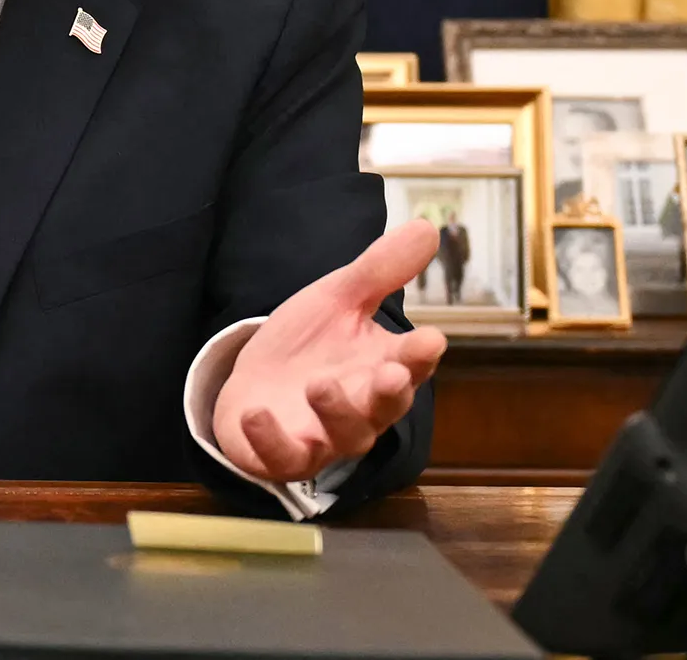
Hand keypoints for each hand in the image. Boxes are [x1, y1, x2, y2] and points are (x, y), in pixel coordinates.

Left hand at [212, 218, 447, 483]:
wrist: (256, 381)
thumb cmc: (310, 343)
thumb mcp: (338, 299)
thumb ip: (379, 270)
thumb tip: (426, 227)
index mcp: (382, 367)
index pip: (411, 363)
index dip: (421, 354)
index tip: (430, 339)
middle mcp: (363, 408)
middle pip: (386, 406)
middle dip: (390, 392)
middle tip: (391, 374)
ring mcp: (324, 436)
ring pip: (344, 436)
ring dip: (336, 411)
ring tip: (319, 384)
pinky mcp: (284, 456)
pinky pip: (283, 458)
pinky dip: (271, 440)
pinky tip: (256, 414)